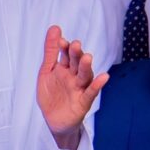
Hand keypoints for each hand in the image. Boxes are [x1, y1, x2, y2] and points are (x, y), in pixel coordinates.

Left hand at [36, 25, 108, 149]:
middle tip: (75, 44)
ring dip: (86, 67)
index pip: (65, 54)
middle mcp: (74, 76)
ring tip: (87, 57)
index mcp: (64, 68)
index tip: (61, 40)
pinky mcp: (83, 102)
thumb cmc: (51, 95)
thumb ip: (51, 52)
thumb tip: (54, 28)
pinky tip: (104, 77)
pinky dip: (97, 85)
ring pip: (85, 76)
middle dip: (76, 54)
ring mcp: (80, 88)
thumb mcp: (46, 72)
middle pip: (77, 63)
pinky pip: (91, 93)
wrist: (53, 120)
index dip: (63, 48)